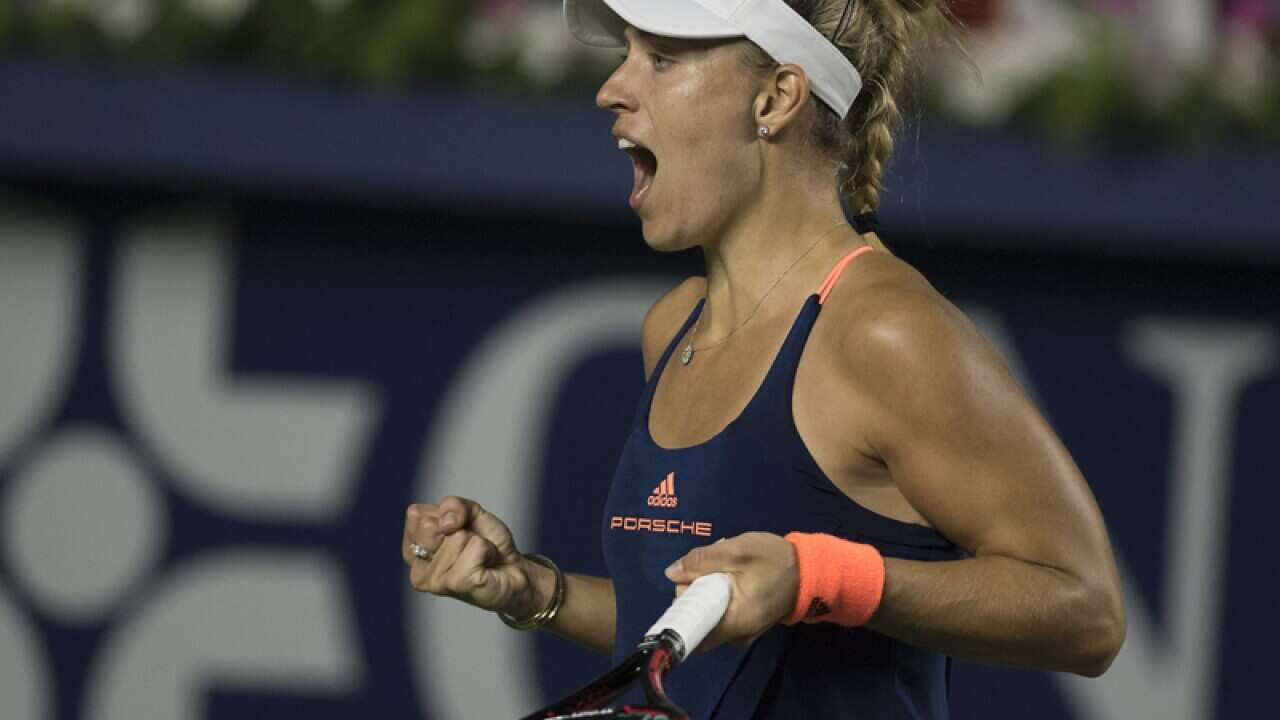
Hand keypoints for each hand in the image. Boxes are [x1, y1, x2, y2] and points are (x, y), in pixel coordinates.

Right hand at [402, 496, 543, 615]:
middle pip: (430, 524)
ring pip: (457, 537)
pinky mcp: (457, 584)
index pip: (416, 514)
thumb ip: (453, 505)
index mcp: (412, 550)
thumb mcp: (469, 512)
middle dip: (459, 528)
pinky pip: (475, 547)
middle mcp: (417, 569)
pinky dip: (487, 550)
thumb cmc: (487, 543)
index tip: (456, 531)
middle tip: (469, 546)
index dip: (445, 515)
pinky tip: (485, 566)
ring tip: (479, 558)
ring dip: (477, 543)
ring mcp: (435, 580)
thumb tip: (445, 523)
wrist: (513, 569)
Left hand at [665, 532, 799, 651]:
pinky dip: (720, 594)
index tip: (690, 579)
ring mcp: (741, 633)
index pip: (690, 627)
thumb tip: (671, 573)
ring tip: (725, 565)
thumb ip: (702, 561)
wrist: (811, 572)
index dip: (683, 602)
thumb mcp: (737, 551)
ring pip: (709, 613)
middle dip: (696, 589)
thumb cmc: (775, 561)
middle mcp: (735, 636)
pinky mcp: (746, 625)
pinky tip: (732, 574)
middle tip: (713, 564)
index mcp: (732, 622)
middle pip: (697, 617)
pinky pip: (721, 612)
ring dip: (708, 589)